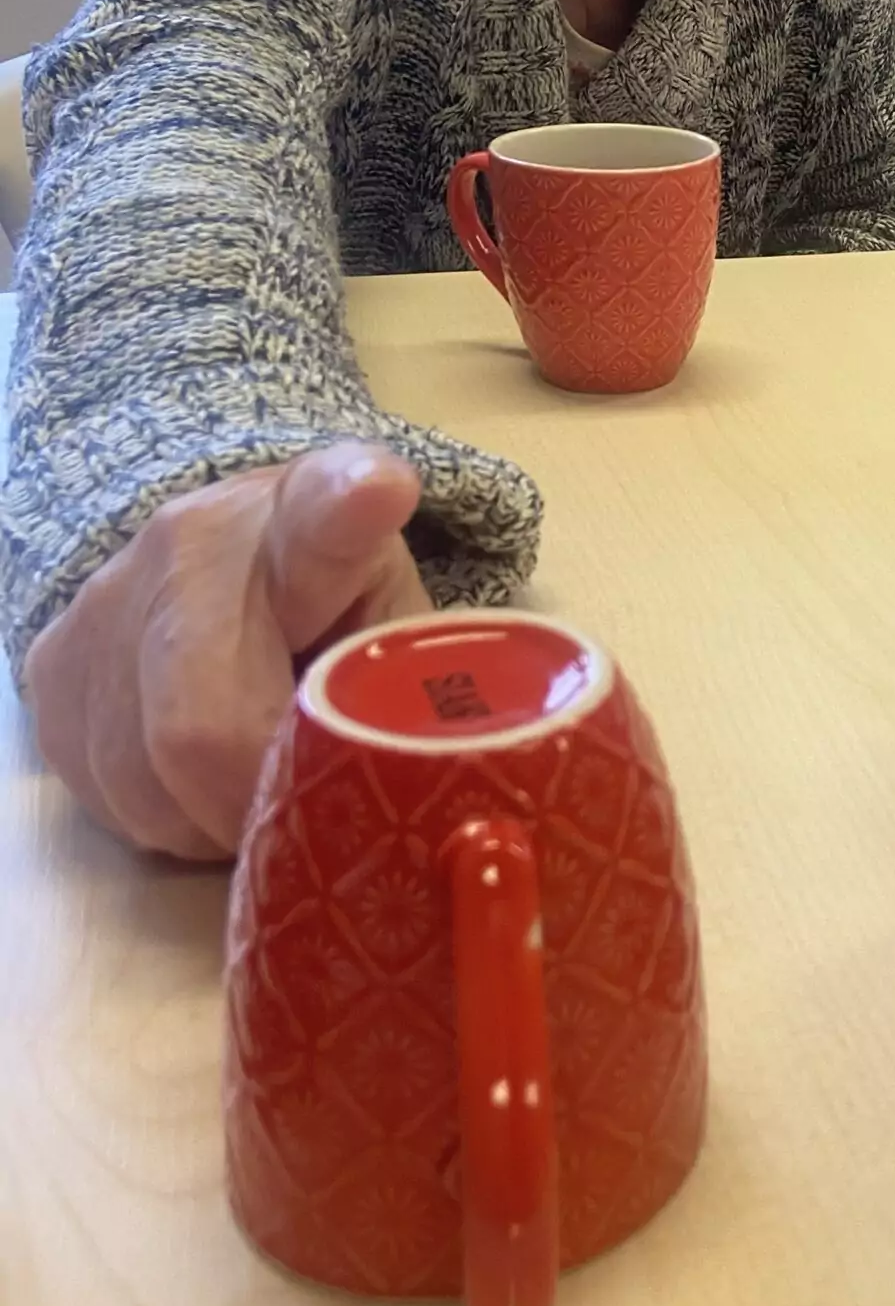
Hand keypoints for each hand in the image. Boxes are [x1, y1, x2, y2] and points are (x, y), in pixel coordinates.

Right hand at [23, 443, 429, 861]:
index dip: (352, 506)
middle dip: (253, 800)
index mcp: (313, 517)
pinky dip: (164, 813)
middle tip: (298, 807)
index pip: (328, 512)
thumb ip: (412, 686)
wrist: (229, 560)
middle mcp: (191, 540)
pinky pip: (103, 788)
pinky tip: (198, 774)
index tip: (379, 489)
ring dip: (208, 816)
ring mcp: (106, 598)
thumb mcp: (398, 631)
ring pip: (142, 779)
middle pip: (200, 728)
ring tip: (251, 774)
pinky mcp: (53, 663)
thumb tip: (430, 782)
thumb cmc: (340, 612)